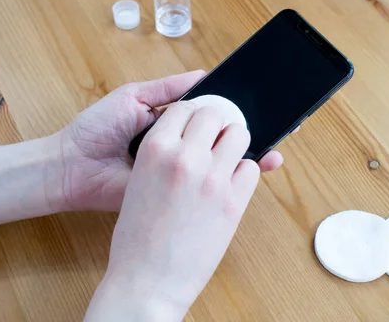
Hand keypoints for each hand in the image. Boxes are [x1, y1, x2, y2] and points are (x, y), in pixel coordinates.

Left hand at [54, 71, 284, 211]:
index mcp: (173, 124)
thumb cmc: (97, 128)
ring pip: (219, 162)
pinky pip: (205, 184)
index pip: (209, 115)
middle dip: (246, 131)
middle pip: (219, 138)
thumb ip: (168, 89)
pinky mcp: (174, 191)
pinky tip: (253, 167)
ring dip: (248, 154)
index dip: (231, 111)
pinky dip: (230, 179)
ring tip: (274, 145)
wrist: (72, 167)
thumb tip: (205, 75)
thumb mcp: (133, 98)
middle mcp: (180, 146)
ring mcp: (179, 169)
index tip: (257, 104)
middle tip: (273, 123)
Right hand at [85, 102, 260, 319]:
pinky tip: (229, 185)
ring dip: (233, 143)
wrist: (147, 281)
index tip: (195, 125)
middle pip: (215, 115)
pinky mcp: (235, 201)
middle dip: (215, 125)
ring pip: (240, 134)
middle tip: (211, 141)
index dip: (191, 116)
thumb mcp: (138, 182)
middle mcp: (186, 157)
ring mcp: (214, 178)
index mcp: (155, 149)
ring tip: (224, 159)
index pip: (184, 108)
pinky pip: (252, 168)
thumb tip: (192, 138)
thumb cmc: (137, 236)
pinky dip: (243, 172)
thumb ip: (164, 155)